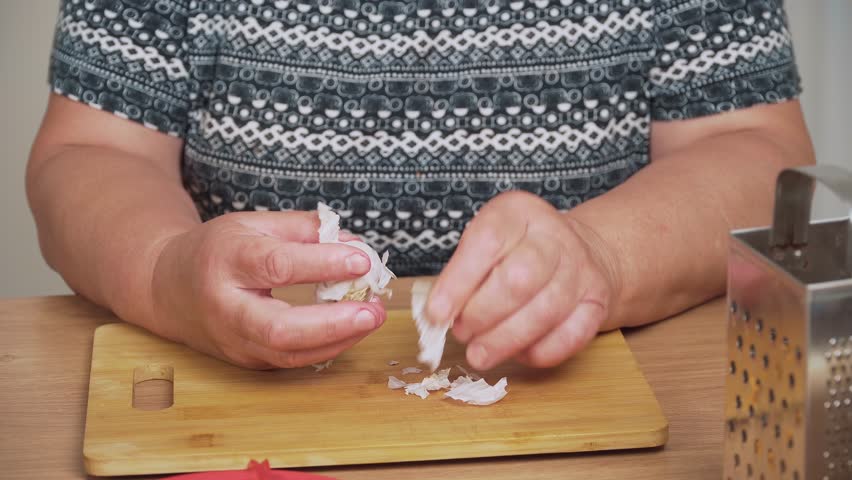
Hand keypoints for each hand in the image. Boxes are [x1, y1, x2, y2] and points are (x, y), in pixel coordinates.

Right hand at [149, 211, 386, 368]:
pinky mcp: (247, 360)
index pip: (277, 267)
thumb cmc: (217, 250)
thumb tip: (355, 242)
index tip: (361, 259)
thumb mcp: (255, 224)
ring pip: (288, 354)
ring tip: (373, 317)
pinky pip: (292, 360)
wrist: (167, 288)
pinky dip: (327, 346)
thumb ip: (305, 229)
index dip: (323, 264)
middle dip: (332, 323)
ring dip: (338, 339)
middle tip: (373, 310)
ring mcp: (234, 341)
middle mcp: (226, 307)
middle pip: (279, 328)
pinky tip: (352, 328)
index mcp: (226, 261)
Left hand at [424, 191, 618, 369]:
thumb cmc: (516, 251)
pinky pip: (570, 336)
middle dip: (482, 314)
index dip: (458, 282)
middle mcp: (554, 236)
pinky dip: (538, 353)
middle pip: (518, 279)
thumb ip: (461, 273)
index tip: (436, 314)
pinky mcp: (597, 302)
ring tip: (479, 353)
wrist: (575, 251)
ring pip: (544, 312)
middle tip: (462, 333)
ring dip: (505, 340)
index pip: (487, 242)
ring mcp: (581, 269)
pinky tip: (516, 354)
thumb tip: (438, 315)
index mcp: (518, 212)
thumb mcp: (485, 242)